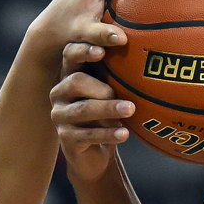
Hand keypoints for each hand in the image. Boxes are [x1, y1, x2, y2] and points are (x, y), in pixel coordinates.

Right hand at [50, 53, 132, 183]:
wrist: (95, 154)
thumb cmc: (105, 116)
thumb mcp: (110, 94)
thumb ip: (116, 77)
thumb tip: (143, 61)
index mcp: (70, 74)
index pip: (71, 54)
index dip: (85, 50)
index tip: (104, 50)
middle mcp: (60, 92)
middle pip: (76, 81)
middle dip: (103, 87)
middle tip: (126, 94)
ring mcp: (60, 115)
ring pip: (83, 109)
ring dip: (109, 109)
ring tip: (130, 110)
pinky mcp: (65, 137)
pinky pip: (87, 134)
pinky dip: (108, 133)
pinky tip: (124, 134)